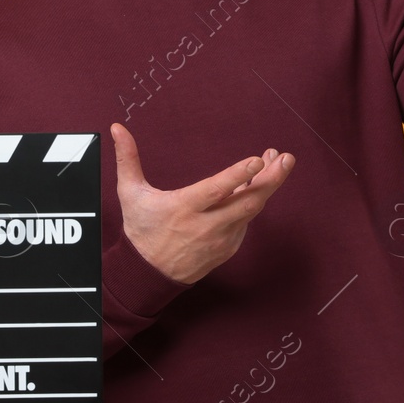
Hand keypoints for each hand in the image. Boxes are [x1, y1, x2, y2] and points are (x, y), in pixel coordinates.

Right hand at [111, 121, 295, 284]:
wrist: (149, 274)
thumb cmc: (141, 229)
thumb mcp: (130, 193)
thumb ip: (127, 158)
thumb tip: (117, 128)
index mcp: (183, 208)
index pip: (216, 190)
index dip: (238, 175)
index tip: (257, 160)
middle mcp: (206, 225)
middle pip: (246, 202)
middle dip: (270, 180)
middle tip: (286, 158)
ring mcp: (220, 239)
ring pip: (251, 211)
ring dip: (266, 186)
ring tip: (277, 163)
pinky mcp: (228, 247)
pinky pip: (245, 222)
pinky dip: (253, 202)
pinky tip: (257, 184)